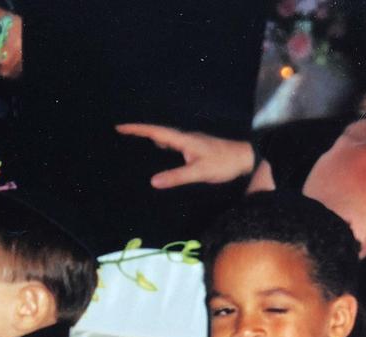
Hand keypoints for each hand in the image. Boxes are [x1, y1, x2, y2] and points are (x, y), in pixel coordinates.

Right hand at [115, 124, 253, 188]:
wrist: (245, 158)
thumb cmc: (224, 163)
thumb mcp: (199, 172)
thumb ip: (177, 177)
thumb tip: (153, 181)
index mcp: (184, 140)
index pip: (156, 132)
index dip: (137, 129)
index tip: (120, 126)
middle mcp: (186, 137)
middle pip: (159, 132)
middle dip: (140, 131)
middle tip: (123, 131)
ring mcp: (192, 141)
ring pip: (167, 136)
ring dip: (152, 136)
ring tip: (137, 139)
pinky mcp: (197, 146)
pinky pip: (174, 142)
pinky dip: (163, 143)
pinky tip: (163, 149)